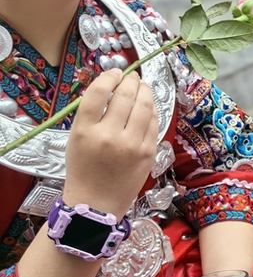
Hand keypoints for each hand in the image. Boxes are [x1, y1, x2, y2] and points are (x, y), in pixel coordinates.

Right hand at [62, 69, 158, 218]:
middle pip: (125, 95)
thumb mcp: (76, 138)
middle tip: (132, 76)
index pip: (98, 92)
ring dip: (145, 91)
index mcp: (85, 130)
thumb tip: (111, 86)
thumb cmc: (83, 169)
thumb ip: (91, 114)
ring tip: (142, 86)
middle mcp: (109, 135)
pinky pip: (154, 123)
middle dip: (131, 80)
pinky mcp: (148, 152)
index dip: (109, 77)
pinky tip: (148, 106)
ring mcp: (132, 144)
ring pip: (144, 106)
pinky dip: (152, 110)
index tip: (115, 72)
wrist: (96, 204)